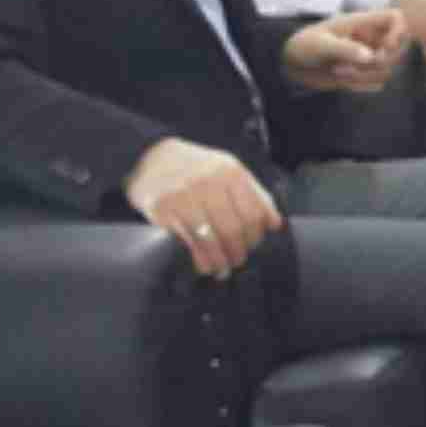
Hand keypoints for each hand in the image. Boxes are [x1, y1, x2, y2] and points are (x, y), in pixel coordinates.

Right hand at [123, 137, 282, 279]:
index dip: (256, 236)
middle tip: (238, 261)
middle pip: (233, 228)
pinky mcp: (163, 210)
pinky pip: (187, 241)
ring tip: (223, 268)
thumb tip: (275, 223)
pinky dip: (200, 259)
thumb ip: (255, 194)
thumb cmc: (195, 168)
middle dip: (239, 252)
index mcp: (230, 172)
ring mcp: (184, 196)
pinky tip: (205, 265)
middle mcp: (208, 182)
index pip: (253, 213)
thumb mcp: (228, 170)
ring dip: (220, 260)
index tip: (254, 246)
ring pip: (211, 239)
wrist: (150, 157)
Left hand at [280, 8, 409, 93]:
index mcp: (363, 23)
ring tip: (338, 71)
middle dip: (381, 61)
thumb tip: (371, 57)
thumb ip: (346, 49)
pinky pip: (376, 83)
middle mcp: (370, 39)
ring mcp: (368, 57)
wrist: (292, 64)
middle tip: (356, 64)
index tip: (385, 47)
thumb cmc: (304, 45)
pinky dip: (361, 85)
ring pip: (387, 70)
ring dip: (365, 75)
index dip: (399, 32)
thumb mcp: (321, 45)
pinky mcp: (363, 74)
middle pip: (400, 48)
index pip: (397, 18)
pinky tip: (341, 80)